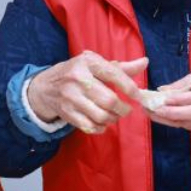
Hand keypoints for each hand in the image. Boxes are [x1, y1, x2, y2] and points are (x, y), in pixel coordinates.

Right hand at [27, 51, 147, 133]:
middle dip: (123, 108)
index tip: (138, 96)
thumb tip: (145, 62)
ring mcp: (71, 97)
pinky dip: (101, 128)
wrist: (45, 87)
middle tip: (126, 109)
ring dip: (113, 119)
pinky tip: (103, 123)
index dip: (130, 88)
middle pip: (109, 100)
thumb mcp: (96, 64)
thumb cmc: (77, 73)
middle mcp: (78, 78)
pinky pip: (90, 126)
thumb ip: (121, 67)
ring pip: (101, 115)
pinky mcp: (66, 113)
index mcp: (88, 62)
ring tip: (115, 115)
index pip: (114, 74)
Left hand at [149, 72, 190, 133]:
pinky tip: (159, 117)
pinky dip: (172, 123)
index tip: (165, 99)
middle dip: (176, 112)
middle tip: (157, 110)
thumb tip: (161, 91)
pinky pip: (188, 127)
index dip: (183, 99)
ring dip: (170, 119)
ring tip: (152, 113)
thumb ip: (180, 85)